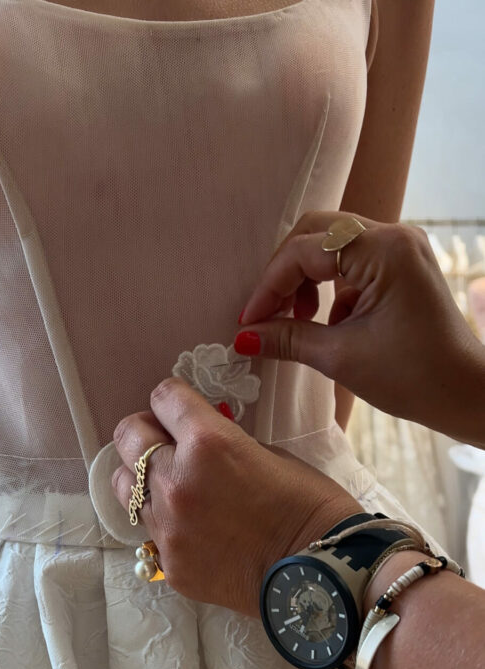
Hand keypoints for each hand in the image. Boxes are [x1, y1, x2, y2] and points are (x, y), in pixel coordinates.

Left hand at [112, 377, 359, 616]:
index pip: (163, 397)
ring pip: (125, 487)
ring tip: (172, 486)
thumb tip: (197, 437)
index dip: (172, 399)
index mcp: (208, 442)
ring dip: (143, 478)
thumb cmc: (309, 506)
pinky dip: (166, 523)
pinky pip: (151, 532)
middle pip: (128, 436)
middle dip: (146, 431)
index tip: (179, 407)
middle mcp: (177, 481)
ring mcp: (168, 527)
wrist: (322, 573)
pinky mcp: (171, 563)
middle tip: (166, 441)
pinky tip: (195, 528)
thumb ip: (223, 441)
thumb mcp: (270, 453)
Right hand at [234, 212, 484, 447]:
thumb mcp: (341, 358)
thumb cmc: (415, 377)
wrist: (466, 394)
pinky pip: (352, 262)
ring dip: (306, 280)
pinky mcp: (403, 266)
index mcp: (383, 250)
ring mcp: (402, 249)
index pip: (305, 250)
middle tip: (267, 314)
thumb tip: (246, 335)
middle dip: (285, 274)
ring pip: (332, 245)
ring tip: (298, 320)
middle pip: (316, 233)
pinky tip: (328, 325)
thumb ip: (288, 338)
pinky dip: (330, 288)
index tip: (250, 320)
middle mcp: (395, 237)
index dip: (270, 286)